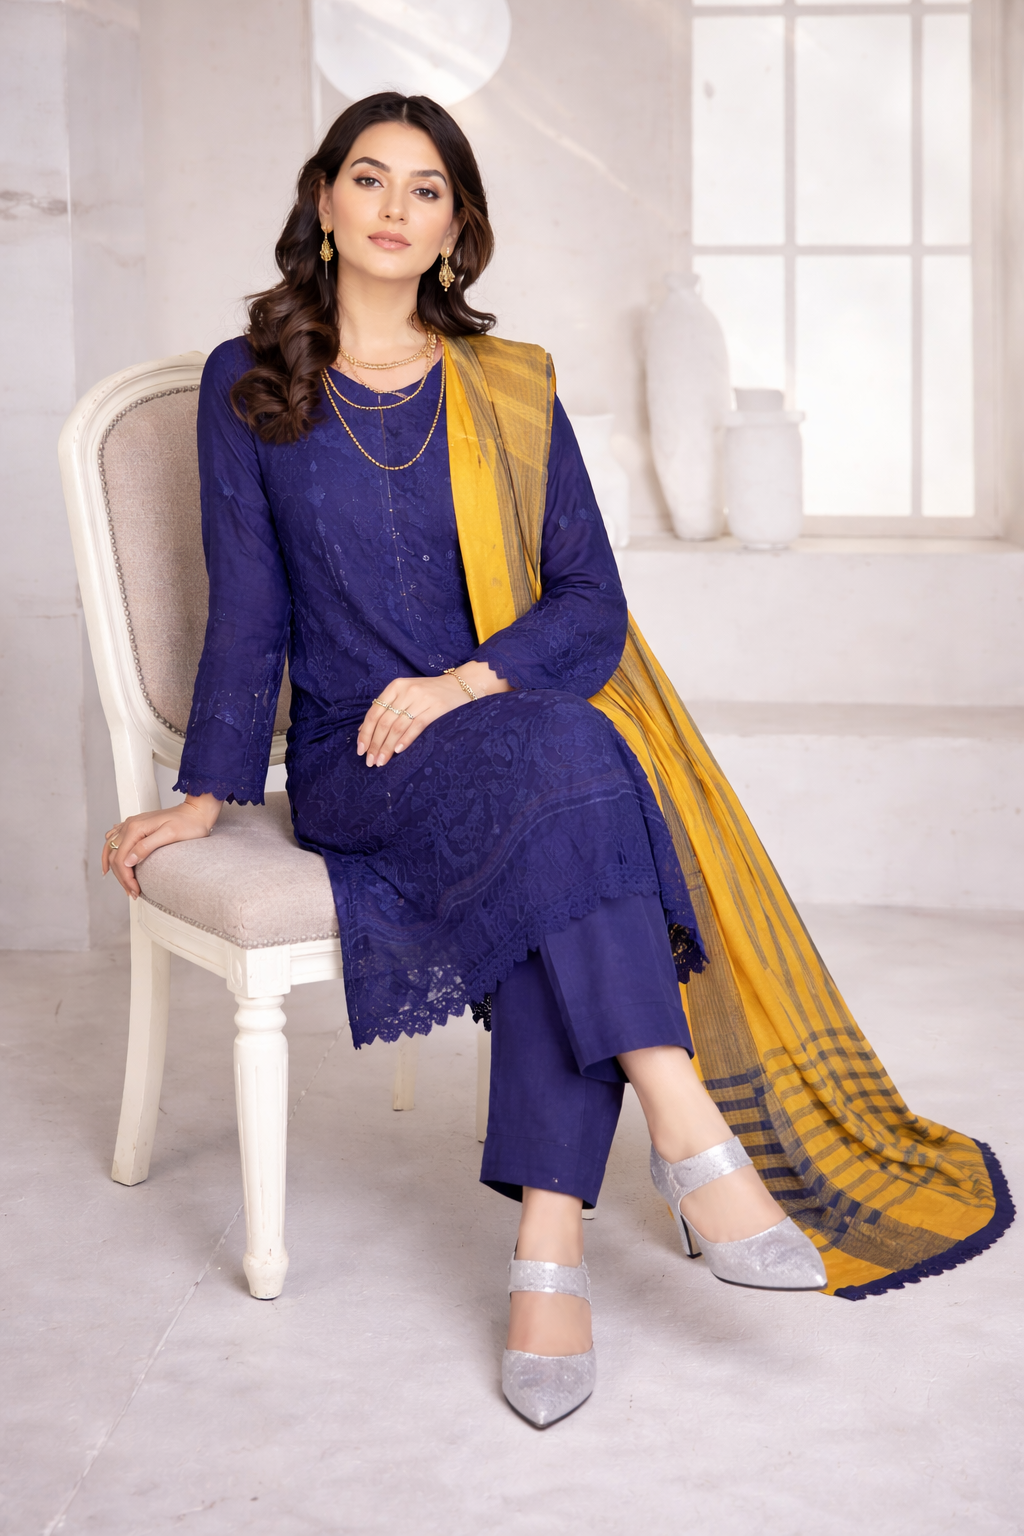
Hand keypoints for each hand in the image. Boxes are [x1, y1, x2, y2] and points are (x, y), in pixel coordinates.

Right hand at [102, 795, 221, 898]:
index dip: (126, 878)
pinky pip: (115, 839)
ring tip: (124, 883)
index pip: (120, 858)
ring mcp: (131, 824)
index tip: (135, 890)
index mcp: (135, 828)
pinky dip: (112, 852)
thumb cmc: (188, 823)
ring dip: (114, 867)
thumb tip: (128, 861)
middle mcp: (129, 825)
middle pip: (114, 855)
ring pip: (112, 848)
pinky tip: (113, 859)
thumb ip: (147, 846)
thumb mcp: (169, 834)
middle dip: (121, 877)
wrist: (196, 811)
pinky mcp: (136, 826)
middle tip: (132, 892)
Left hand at [358, 661, 508, 766]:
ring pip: (398, 727)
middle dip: (375, 744)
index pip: (374, 712)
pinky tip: (398, 751)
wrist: (459, 685)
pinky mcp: (435, 708)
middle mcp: (406, 691)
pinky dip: (406, 740)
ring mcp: (421, 699)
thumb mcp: (404, 694)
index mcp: (395, 687)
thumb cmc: (428, 693)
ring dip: (387, 747)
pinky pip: (416, 726)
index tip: (361, 750)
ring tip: (381, 761)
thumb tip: (363, 730)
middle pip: (384, 722)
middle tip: (370, 761)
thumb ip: (385, 709)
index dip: (365, 733)